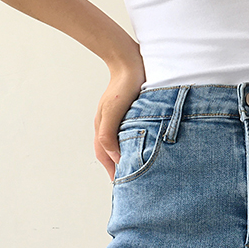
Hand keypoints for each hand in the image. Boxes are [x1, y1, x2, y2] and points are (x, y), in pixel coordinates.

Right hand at [94, 57, 145, 180]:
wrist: (130, 60)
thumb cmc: (122, 85)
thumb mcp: (113, 111)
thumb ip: (109, 135)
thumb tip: (115, 158)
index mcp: (102, 127)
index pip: (106, 157)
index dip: (114, 172)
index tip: (123, 187)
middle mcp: (109, 124)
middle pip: (111, 152)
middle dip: (119, 168)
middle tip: (132, 183)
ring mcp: (120, 117)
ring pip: (122, 143)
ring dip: (128, 156)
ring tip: (139, 169)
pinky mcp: (132, 111)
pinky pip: (132, 132)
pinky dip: (136, 143)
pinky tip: (146, 145)